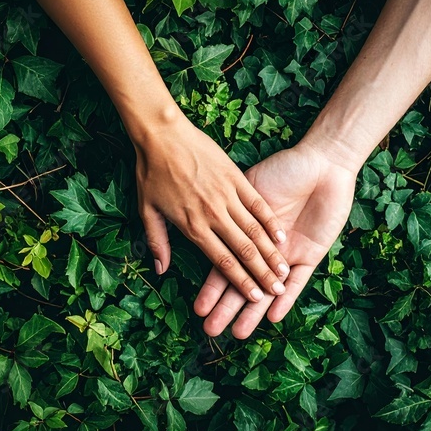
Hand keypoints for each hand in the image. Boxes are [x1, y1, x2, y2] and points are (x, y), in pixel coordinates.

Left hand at [135, 115, 290, 302]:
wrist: (162, 133)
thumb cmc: (151, 171)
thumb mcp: (146, 210)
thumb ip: (157, 242)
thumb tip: (161, 270)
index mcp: (193, 226)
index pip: (222, 262)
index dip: (240, 282)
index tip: (256, 298)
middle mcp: (213, 215)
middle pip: (244, 251)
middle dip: (262, 275)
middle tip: (276, 291)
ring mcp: (227, 196)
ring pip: (255, 231)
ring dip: (271, 253)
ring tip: (284, 271)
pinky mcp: (237, 177)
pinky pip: (258, 204)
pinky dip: (271, 222)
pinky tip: (282, 236)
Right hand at [193, 141, 356, 337]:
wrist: (320, 163)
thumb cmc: (282, 169)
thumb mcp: (249, 187)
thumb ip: (231, 210)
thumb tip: (201, 225)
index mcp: (247, 232)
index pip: (225, 265)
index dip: (212, 288)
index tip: (197, 308)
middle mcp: (265, 249)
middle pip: (243, 284)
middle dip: (227, 308)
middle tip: (211, 330)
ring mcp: (288, 254)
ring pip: (269, 290)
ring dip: (254, 312)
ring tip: (238, 333)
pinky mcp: (311, 254)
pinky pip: (299, 282)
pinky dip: (287, 298)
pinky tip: (273, 317)